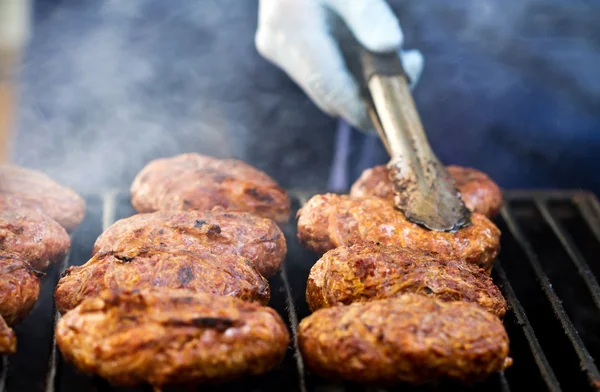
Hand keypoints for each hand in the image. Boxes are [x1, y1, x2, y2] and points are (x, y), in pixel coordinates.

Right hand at [256, 0, 423, 131]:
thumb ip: (369, 14)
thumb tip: (391, 46)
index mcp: (290, 25)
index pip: (328, 87)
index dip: (360, 110)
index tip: (393, 116)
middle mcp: (277, 43)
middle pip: (327, 93)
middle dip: (368, 92)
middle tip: (411, 65)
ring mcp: (275, 47)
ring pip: (324, 86)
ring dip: (360, 80)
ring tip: (400, 56)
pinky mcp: (279, 47)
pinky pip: (318, 72)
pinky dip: (347, 69)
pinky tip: (371, 51)